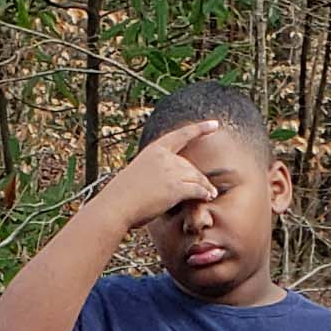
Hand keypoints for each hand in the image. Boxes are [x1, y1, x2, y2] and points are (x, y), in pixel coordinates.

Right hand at [103, 121, 223, 229]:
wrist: (116, 205)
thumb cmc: (123, 195)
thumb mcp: (138, 173)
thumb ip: (155, 171)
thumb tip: (170, 182)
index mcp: (154, 150)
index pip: (181, 135)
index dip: (200, 129)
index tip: (215, 124)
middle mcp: (164, 157)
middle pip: (190, 165)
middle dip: (199, 177)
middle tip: (209, 187)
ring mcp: (170, 172)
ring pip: (196, 177)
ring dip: (205, 186)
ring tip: (211, 194)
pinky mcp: (175, 188)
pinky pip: (197, 189)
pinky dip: (204, 193)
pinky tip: (208, 197)